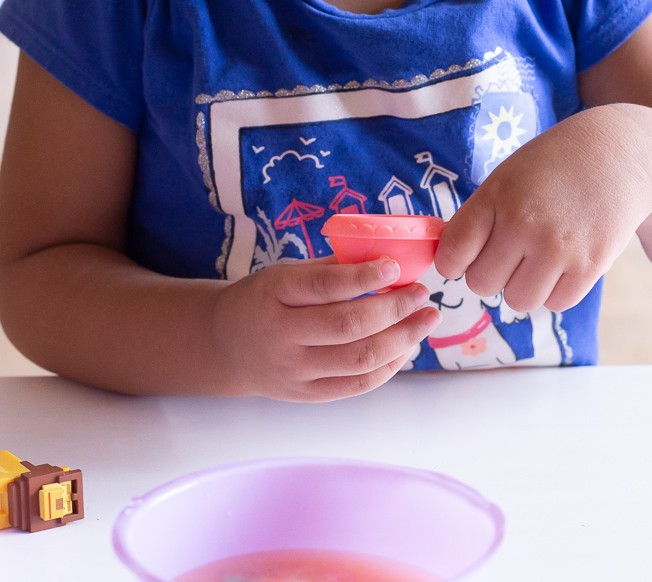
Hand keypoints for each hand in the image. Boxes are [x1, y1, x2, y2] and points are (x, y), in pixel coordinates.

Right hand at [212, 256, 440, 401]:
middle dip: (395, 309)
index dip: (364, 276)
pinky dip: (389, 366)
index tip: (396, 266)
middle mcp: (282, 335)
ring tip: (425, 320)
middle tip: (422, 294)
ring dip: (403, 339)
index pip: (325, 286)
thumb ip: (330, 268)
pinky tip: (406, 347)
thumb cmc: (263, 300)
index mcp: (274, 293)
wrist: (225, 346)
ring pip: (360, 359)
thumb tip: (385, 258)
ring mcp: (295, 371)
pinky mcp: (307, 395)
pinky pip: (358, 385)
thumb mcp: (284, 273)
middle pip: (349, 326)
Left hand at [435, 106, 651, 312]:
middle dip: (488, 273)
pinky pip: (555, 303)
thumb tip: (451, 260)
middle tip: (506, 254)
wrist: (619, 154)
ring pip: (518, 300)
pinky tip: (560, 264)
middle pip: (481, 283)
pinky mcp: (590, 266)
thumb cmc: (553, 166)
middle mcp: (523, 224)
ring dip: (522, 286)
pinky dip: (554, 291)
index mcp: (496, 196)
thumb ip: (479, 216)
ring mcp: (557, 248)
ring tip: (535, 260)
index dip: (452, 262)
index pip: (454, 252)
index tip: (461, 259)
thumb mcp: (507, 176)